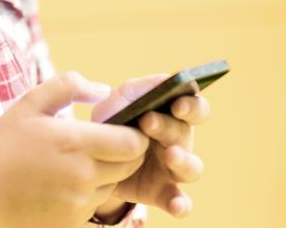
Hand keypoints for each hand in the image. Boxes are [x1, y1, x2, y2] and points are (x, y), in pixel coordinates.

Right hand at [0, 72, 150, 227]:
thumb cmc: (4, 145)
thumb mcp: (30, 104)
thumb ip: (68, 86)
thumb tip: (103, 90)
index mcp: (75, 142)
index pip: (133, 143)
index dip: (135, 134)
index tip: (122, 127)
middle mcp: (83, 175)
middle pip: (132, 165)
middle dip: (127, 152)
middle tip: (108, 142)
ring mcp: (79, 201)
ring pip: (116, 184)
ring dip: (109, 173)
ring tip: (81, 161)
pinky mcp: (73, 221)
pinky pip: (98, 203)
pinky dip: (91, 192)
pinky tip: (67, 181)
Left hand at [91, 75, 210, 218]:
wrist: (90, 160)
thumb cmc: (113, 123)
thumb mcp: (120, 101)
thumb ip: (142, 88)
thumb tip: (167, 80)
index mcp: (172, 116)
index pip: (195, 107)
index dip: (191, 104)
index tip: (177, 103)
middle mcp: (178, 142)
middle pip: (186, 133)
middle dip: (169, 127)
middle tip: (149, 123)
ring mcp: (172, 169)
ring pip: (192, 167)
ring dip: (183, 161)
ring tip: (169, 156)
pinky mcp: (162, 192)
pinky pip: (179, 200)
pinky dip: (181, 204)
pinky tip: (177, 206)